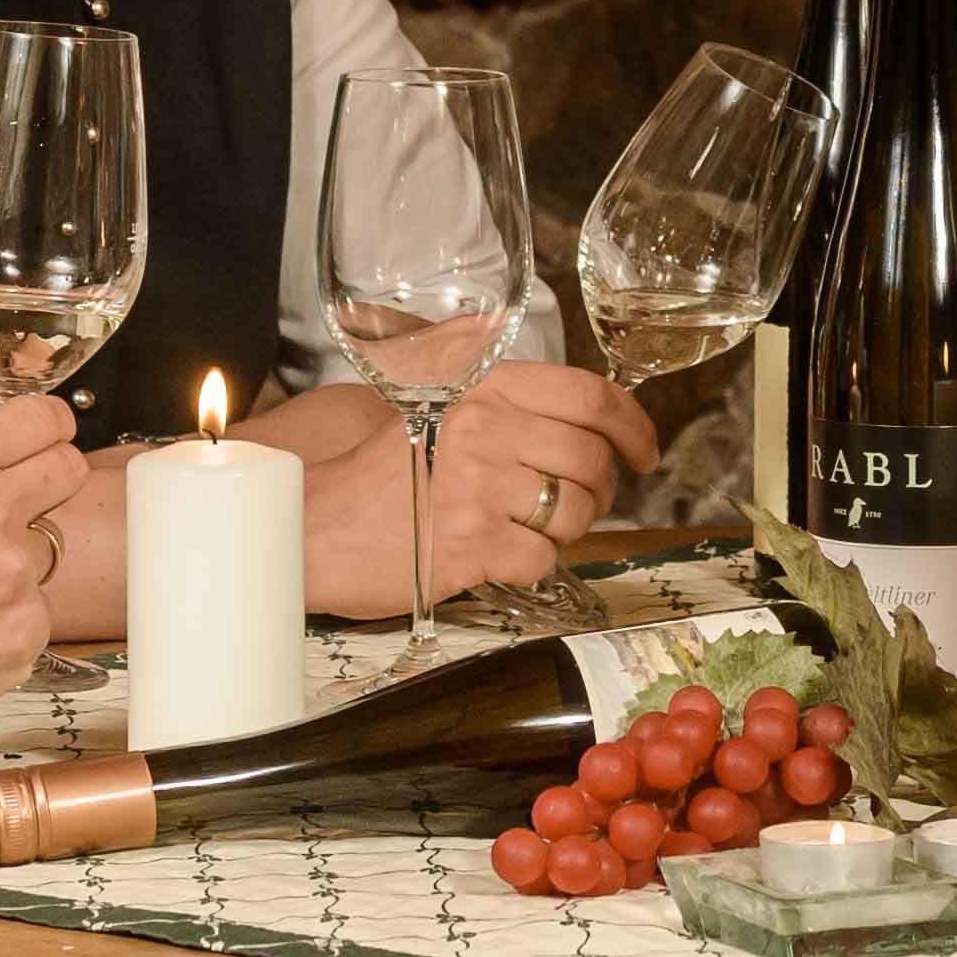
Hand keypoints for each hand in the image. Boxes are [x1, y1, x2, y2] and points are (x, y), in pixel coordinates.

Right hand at [0, 385, 78, 737]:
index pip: (45, 417)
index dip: (47, 427)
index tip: (42, 438)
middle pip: (68, 469)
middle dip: (50, 479)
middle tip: (16, 504)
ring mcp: (13, 572)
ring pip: (46, 547)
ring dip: (16, 559)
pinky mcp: (28, 625)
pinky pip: (37, 606)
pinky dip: (10, 615)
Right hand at [327, 360, 661, 614]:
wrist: (312, 528)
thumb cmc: (376, 476)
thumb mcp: (431, 406)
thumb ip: (496, 389)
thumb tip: (580, 393)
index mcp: (481, 390)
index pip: (589, 395)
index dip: (633, 425)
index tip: (644, 451)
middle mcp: (484, 431)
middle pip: (592, 460)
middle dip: (600, 490)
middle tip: (577, 502)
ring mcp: (480, 490)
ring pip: (576, 514)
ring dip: (565, 530)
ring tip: (524, 527)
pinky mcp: (473, 548)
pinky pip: (543, 561)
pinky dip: (530, 566)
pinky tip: (496, 555)